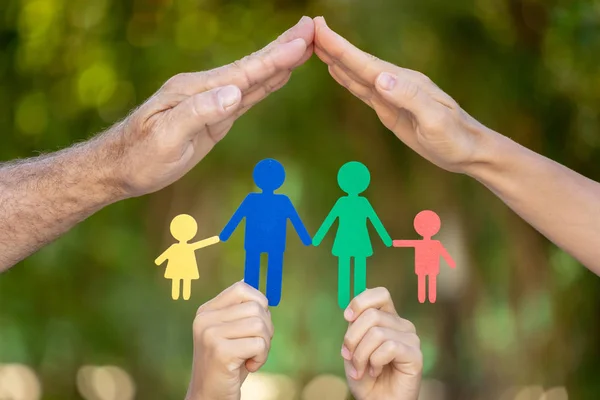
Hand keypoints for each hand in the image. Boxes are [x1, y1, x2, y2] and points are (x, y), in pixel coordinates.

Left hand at [104, 17, 313, 196]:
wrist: (119, 168)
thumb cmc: (139, 156)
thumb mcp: (166, 137)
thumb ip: (199, 112)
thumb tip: (235, 92)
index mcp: (194, 90)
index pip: (243, 71)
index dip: (274, 58)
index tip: (302, 41)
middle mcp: (205, 89)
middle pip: (251, 66)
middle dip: (283, 48)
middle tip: (311, 27)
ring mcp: (210, 101)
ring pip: (252, 78)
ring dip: (279, 62)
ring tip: (303, 44)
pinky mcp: (213, 117)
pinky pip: (246, 96)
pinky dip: (266, 83)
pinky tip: (279, 75)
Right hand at [186, 282, 273, 399]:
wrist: (210, 396)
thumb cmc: (228, 364)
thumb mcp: (232, 332)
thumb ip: (239, 309)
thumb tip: (248, 278)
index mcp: (206, 311)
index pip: (241, 288)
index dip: (259, 301)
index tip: (259, 321)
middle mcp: (205, 320)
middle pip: (256, 307)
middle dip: (266, 328)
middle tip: (257, 345)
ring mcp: (210, 335)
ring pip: (260, 325)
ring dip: (265, 345)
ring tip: (252, 357)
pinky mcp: (221, 352)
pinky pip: (259, 344)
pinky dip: (261, 358)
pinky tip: (249, 366)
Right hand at [314, 16, 492, 173]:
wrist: (469, 152)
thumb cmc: (455, 138)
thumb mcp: (435, 121)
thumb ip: (409, 97)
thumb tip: (379, 78)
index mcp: (404, 83)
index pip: (366, 63)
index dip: (341, 48)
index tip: (320, 29)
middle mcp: (396, 83)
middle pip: (358, 63)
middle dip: (334, 46)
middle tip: (311, 27)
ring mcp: (392, 95)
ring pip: (358, 74)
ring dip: (337, 59)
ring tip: (317, 44)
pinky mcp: (390, 109)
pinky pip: (363, 90)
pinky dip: (347, 78)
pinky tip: (338, 71)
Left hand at [341, 288, 421, 399]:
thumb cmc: (364, 377)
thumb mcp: (352, 348)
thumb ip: (354, 328)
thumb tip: (352, 313)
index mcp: (387, 319)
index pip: (379, 293)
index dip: (360, 302)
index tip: (347, 318)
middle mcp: (401, 325)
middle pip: (372, 315)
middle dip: (352, 338)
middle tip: (348, 356)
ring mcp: (411, 339)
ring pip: (377, 332)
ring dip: (360, 354)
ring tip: (361, 369)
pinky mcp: (415, 355)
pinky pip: (388, 347)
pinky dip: (374, 361)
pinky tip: (376, 371)